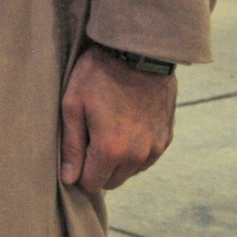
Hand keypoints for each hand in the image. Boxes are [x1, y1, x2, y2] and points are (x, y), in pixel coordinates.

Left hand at [60, 46, 175, 191]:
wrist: (138, 54)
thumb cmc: (98, 76)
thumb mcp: (73, 105)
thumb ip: (71, 146)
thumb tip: (69, 179)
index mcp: (111, 150)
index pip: (92, 183)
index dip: (78, 172)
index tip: (73, 153)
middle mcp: (137, 156)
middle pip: (112, 181)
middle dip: (97, 168)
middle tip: (87, 139)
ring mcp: (155, 148)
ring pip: (130, 171)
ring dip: (116, 161)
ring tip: (106, 129)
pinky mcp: (166, 139)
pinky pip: (146, 159)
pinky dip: (133, 151)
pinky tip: (124, 127)